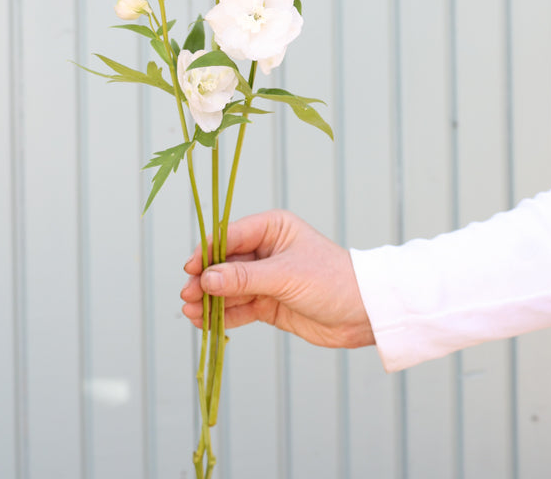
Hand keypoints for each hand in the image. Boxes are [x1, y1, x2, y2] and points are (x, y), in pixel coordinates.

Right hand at [180, 210, 374, 348]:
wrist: (363, 314)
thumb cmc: (331, 281)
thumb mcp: (285, 276)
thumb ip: (244, 279)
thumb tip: (206, 279)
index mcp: (272, 228)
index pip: (229, 236)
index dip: (207, 252)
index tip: (190, 269)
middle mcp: (265, 250)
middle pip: (225, 263)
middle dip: (205, 279)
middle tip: (187, 295)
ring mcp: (266, 278)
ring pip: (228, 288)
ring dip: (209, 300)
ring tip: (190, 312)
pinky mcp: (268, 303)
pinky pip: (238, 307)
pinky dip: (222, 315)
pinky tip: (203, 322)